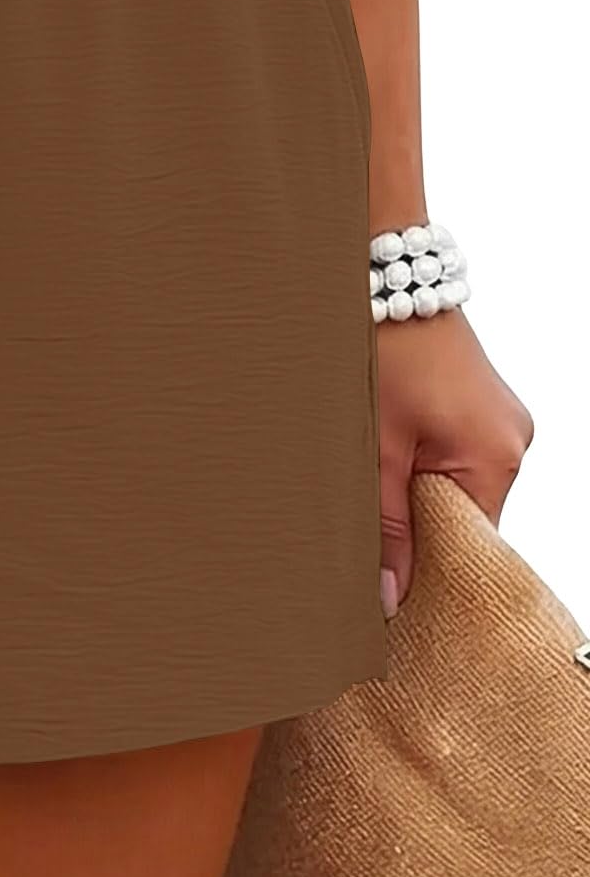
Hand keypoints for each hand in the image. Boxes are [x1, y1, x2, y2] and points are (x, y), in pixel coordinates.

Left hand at [376, 307, 533, 617]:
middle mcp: (511, 443)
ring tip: (369, 483)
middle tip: (364, 540)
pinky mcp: (478, 406)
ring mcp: (498, 422)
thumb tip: (392, 601)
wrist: (384, 275)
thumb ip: (384, 528)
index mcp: (495, 459)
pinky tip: (384, 455)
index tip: (389, 594)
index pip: (473, 547)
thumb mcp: (375, 450)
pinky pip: (453, 456)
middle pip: (465, 519)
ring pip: (454, 487)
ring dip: (412, 494)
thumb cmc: (381, 352)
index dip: (430, 572)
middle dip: (416, 531)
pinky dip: (418, 465)